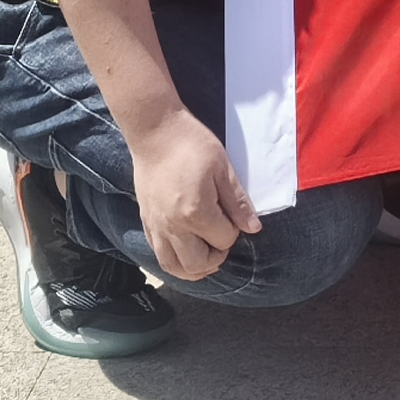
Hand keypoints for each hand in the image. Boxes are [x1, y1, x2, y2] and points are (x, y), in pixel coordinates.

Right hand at [127, 105, 259, 280]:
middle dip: (216, 257)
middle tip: (222, 237)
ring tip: (205, 253)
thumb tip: (253, 228)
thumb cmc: (192, 144)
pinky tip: (185, 249)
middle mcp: (173, 226)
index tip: (232, 214)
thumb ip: (237, 202)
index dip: (234, 230)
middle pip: (198, 264)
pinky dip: (174, 260)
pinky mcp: (146, 222)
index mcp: (196, 211)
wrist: (154, 131)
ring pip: (174, 267)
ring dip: (194, 268)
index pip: (223, 240)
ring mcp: (156, 226)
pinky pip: (158, 255)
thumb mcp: (223, 168)